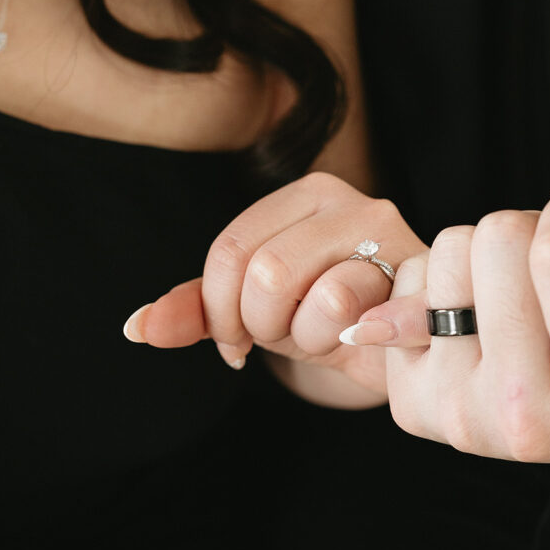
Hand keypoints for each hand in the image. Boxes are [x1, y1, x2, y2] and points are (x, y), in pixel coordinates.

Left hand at [124, 173, 424, 400]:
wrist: (405, 352)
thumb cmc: (329, 323)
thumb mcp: (257, 313)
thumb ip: (199, 312)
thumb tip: (137, 326)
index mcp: (302, 197)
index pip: (229, 249)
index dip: (220, 311)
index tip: (239, 340)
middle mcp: (344, 199)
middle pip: (258, 269)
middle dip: (261, 324)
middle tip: (289, 336)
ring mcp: (384, 229)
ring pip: (293, 284)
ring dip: (300, 335)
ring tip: (325, 335)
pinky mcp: (412, 268)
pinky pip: (340, 306)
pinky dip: (338, 342)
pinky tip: (360, 340)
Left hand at [341, 188, 549, 503]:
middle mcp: (525, 419)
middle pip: (497, 239)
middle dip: (536, 234)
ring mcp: (460, 415)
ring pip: (450, 251)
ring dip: (488, 254)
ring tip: (525, 297)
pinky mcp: (412, 405)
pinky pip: (408, 280)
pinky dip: (445, 281)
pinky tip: (483, 320)